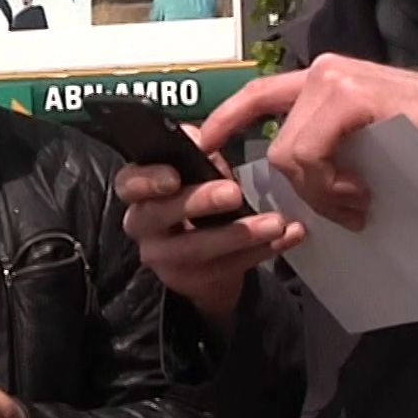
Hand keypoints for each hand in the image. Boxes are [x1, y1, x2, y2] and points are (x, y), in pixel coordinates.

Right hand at [115, 136, 306, 337]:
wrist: (199, 261)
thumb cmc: (195, 204)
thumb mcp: (194, 175)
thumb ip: (196, 156)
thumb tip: (198, 136)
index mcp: (140, 193)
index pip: (128, 183)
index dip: (147, 180)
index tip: (175, 176)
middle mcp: (143, 226)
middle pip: (160, 215)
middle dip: (198, 202)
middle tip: (233, 193)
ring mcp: (165, 258)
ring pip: (197, 248)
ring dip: (239, 234)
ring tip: (275, 222)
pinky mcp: (193, 281)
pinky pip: (230, 266)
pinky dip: (264, 250)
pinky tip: (290, 236)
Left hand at [199, 54, 417, 229]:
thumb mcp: (365, 144)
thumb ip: (327, 146)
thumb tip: (287, 180)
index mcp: (325, 80)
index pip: (258, 96)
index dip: (225, 122)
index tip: (205, 148)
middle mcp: (324, 72)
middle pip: (273, 143)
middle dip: (298, 190)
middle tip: (339, 210)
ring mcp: (336, 80)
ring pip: (288, 156)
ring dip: (321, 194)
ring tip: (360, 203)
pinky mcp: (350, 96)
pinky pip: (309, 157)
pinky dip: (332, 187)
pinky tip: (365, 194)